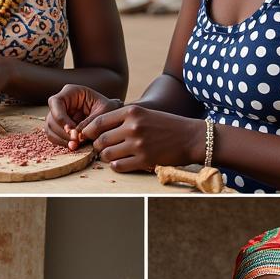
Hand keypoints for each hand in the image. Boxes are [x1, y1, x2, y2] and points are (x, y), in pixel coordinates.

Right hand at [45, 85, 121, 149]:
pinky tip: (73, 146)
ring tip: (75, 146)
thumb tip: (77, 135)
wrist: (113, 116)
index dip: (61, 117)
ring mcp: (59, 115)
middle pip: (51, 118)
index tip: (72, 130)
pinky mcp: (60, 126)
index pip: (56, 102)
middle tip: (75, 142)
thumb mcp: (105, 111)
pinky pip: (54, 136)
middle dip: (62, 132)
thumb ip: (91, 121)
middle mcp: (62, 102)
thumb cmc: (110, 108)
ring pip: (50, 128)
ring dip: (61, 139)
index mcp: (71, 92)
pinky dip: (62, 142)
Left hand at [77, 105, 202, 172]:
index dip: (88, 131)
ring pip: (107, 155)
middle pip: (101, 140)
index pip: (99, 122)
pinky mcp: (145, 159)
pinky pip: (119, 166)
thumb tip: (101, 130)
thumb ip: (125, 119)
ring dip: (106, 158)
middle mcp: (133, 127)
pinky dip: (116, 166)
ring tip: (113, 156)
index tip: (87, 137)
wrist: (192, 137)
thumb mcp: (146, 114)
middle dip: (98, 147)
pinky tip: (122, 163)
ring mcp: (139, 144)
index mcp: (132, 112)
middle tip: (102, 149)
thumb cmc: (168, 126)